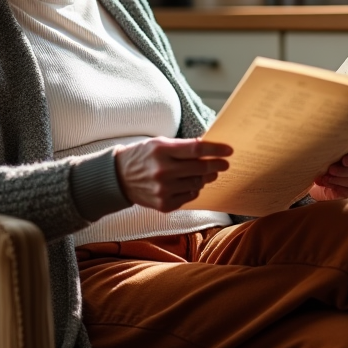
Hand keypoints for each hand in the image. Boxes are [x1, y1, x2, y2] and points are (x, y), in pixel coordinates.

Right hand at [114, 137, 231, 211]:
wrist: (119, 178)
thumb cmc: (143, 156)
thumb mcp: (159, 143)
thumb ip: (183, 146)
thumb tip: (208, 147)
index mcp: (162, 151)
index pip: (197, 150)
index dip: (216, 150)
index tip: (229, 150)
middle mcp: (163, 171)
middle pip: (200, 168)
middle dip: (217, 165)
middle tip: (224, 164)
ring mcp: (163, 190)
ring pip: (197, 184)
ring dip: (206, 178)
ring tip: (207, 173)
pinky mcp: (164, 205)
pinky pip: (189, 196)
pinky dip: (193, 189)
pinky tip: (189, 183)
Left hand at [309, 141, 347, 201]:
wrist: (330, 163)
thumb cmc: (335, 150)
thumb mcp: (336, 146)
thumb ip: (336, 147)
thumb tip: (325, 151)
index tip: (344, 161)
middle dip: (344, 171)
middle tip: (331, 169)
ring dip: (339, 180)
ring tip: (326, 178)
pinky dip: (339, 188)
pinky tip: (329, 184)